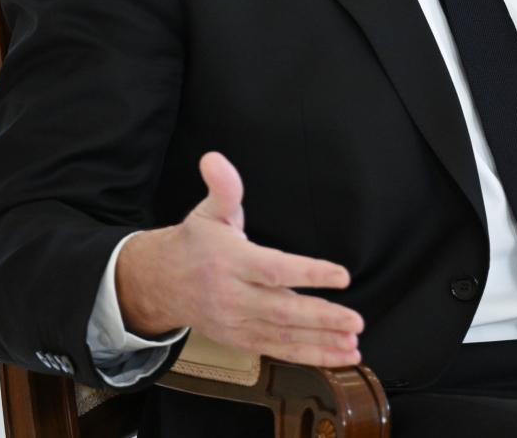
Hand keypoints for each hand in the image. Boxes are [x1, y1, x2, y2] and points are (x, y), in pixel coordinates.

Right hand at [114, 151, 364, 366]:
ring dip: (321, 343)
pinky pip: (278, 351)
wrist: (161, 284)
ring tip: (353, 344)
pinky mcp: (240, 340)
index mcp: (230, 261)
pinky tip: (337, 355)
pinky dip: (309, 356)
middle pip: (282, 310)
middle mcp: (233, 296)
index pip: (273, 269)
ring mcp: (236, 322)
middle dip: (322, 318)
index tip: (342, 275)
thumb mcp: (209, 211)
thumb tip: (215, 159)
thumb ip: (223, 187)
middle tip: (355, 320)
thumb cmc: (195, 243)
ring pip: (283, 336)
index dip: (308, 273)